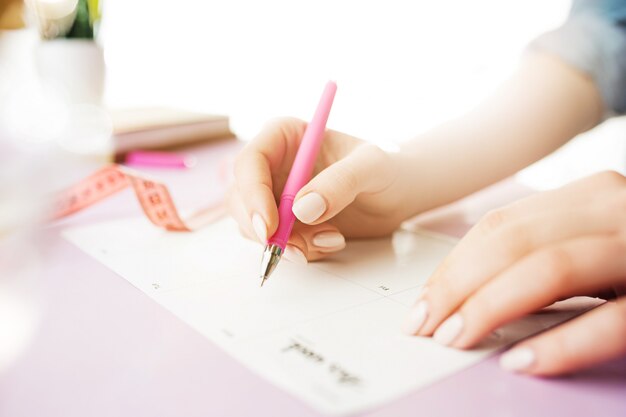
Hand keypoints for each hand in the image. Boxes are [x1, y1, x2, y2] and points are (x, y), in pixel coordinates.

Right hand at [227, 117, 406, 260]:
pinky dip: (300, 250)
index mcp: (285, 137)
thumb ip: (341, 182)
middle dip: (262, 228)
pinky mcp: (286, 222)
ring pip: (254, 225)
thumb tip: (302, 209)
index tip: (270, 226)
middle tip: (294, 249)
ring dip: (286, 243)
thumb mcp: (372, 166)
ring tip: (331, 240)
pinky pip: (277, 242)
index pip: (250, 163)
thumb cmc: (387, 168)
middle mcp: (274, 164)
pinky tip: (332, 241)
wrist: (398, 194)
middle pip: (240, 198)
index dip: (252, 195)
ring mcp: (276, 195)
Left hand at [403, 171, 625, 375]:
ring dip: (491, 307)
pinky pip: (614, 319)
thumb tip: (469, 292)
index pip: (498, 227)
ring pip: (550, 267)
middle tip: (425, 326)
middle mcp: (616, 209)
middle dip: (457, 286)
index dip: (452, 267)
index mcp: (590, 196)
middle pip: (511, 242)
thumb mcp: (595, 243)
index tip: (422, 304)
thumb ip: (544, 253)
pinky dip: (564, 341)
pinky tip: (523, 362)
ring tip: (456, 338)